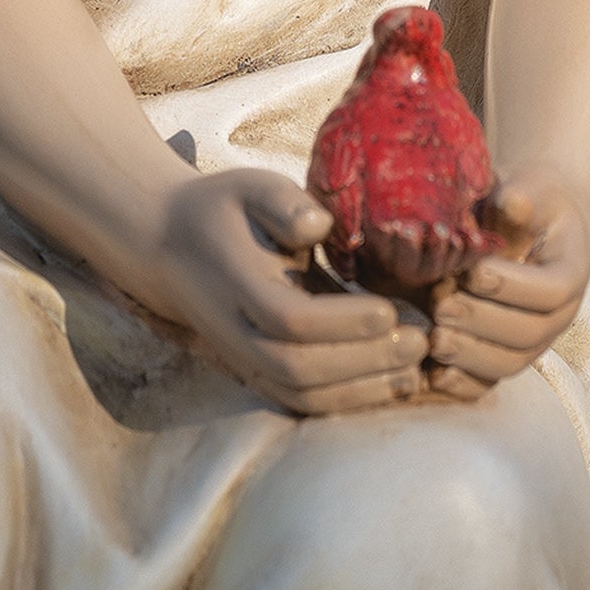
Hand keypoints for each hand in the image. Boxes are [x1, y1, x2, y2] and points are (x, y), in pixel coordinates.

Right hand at [146, 169, 428, 416]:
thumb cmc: (222, 211)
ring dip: (363, 389)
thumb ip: (282, 202)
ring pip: (302, 395)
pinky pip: (302, 402)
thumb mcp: (248, 186)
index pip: (289, 319)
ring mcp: (243, 360)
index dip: (343, 322)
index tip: (391, 309)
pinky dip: (348, 402)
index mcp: (234, 283)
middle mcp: (234, 332)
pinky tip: (390, 382)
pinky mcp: (257, 374)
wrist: (169, 248)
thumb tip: (320, 225)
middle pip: (298, 368)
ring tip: (415, 367)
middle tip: (420, 341)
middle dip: (365, 361)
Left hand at [426, 166, 589, 402]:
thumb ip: (517, 199)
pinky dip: (464, 383)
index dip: (512, 286)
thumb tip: (512, 202)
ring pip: (509, 363)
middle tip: (441, 306)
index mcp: (571, 271)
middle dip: (482, 323)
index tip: (473, 272)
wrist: (533, 220)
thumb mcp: (526, 189)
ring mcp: (535, 340)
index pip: (551, 291)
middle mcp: (560, 314)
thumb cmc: (526, 201)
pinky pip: (491, 381)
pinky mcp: (507, 353)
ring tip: (434, 338)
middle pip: (529, 334)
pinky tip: (433, 375)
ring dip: (470, 356)